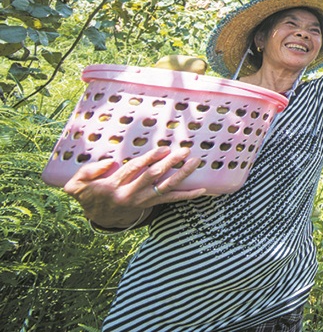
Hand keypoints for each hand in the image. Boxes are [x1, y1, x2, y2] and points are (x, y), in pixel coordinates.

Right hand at [63, 147, 205, 227]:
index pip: (134, 170)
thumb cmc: (88, 194)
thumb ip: (88, 172)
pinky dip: (187, 195)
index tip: (163, 149)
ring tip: (195, 163)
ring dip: (182, 175)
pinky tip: (202, 190)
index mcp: (113, 186)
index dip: (148, 159)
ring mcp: (143, 201)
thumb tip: (109, 163)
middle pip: (153, 178)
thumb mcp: (76, 184)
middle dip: (170, 164)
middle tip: (184, 151)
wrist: (98, 217)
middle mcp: (131, 195)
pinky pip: (172, 200)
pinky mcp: (151, 204)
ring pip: (165, 188)